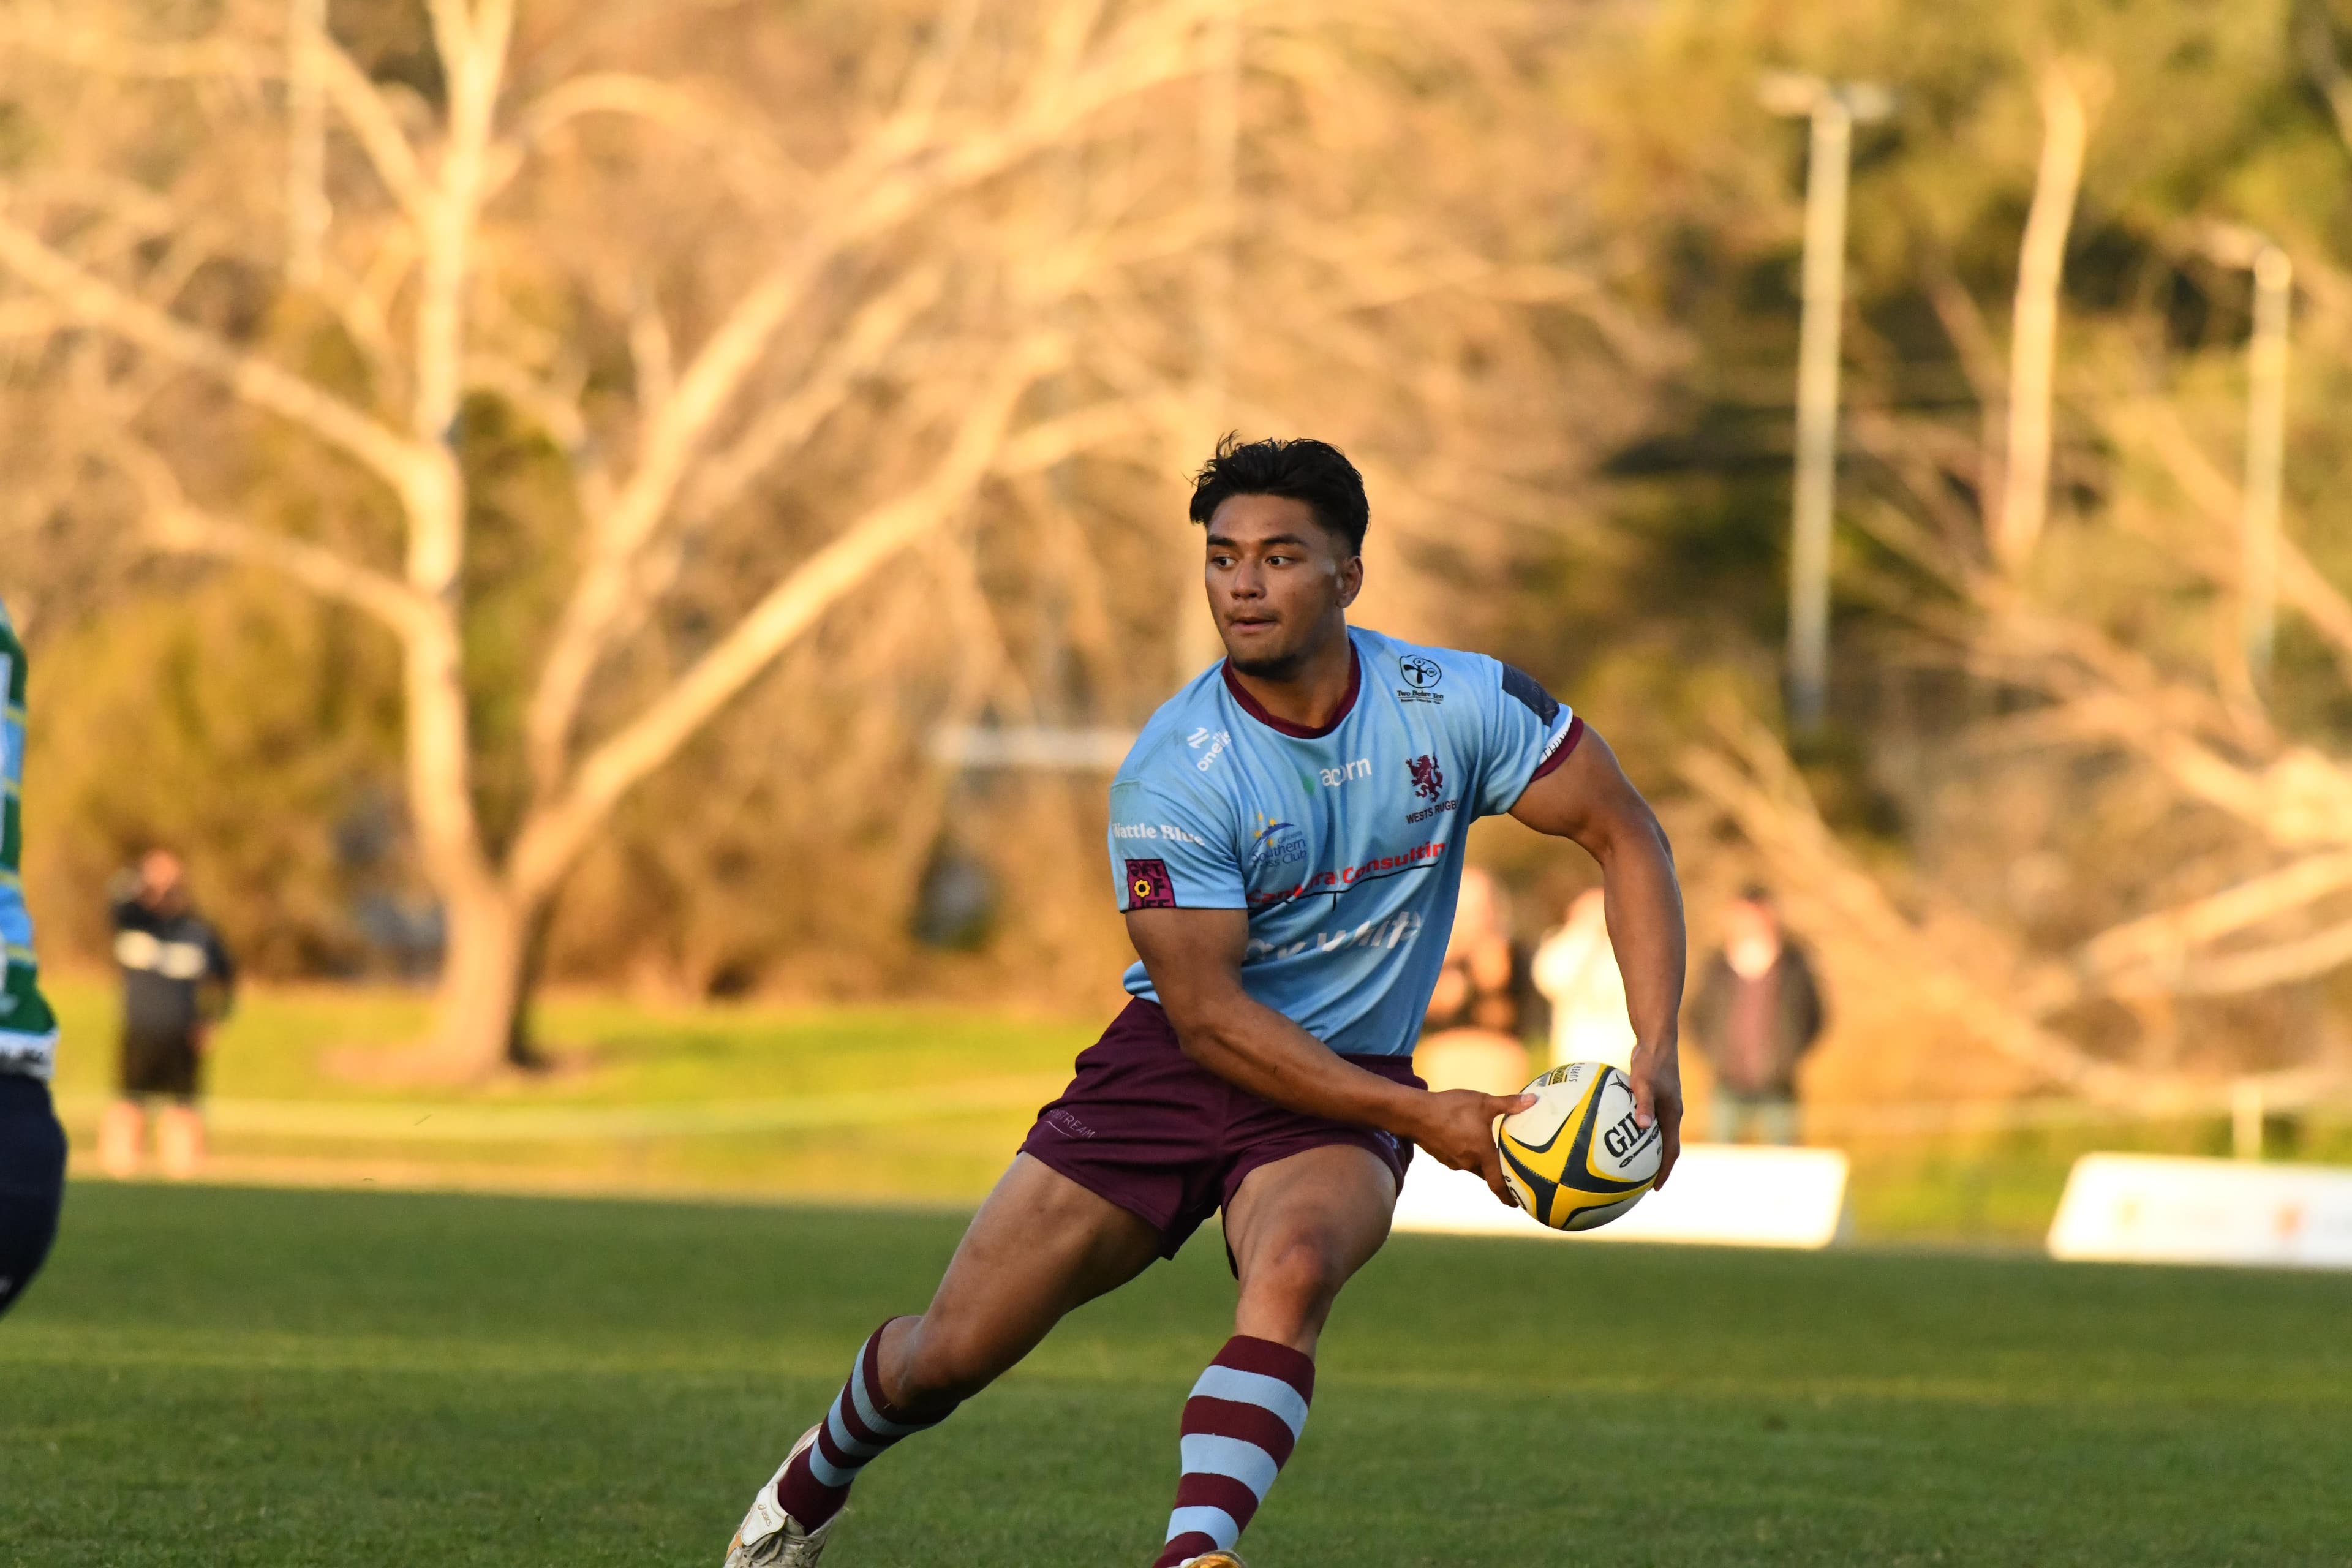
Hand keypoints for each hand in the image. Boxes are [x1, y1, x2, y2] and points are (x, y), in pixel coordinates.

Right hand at [1411, 1088, 1536, 1207]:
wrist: (1415, 1114)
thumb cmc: (1450, 1108)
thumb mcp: (1483, 1102)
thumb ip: (1509, 1103)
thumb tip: (1534, 1100)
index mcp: (1482, 1153)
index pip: (1499, 1182)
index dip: (1509, 1195)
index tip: (1518, 1203)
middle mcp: (1469, 1163)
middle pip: (1487, 1174)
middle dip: (1497, 1175)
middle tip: (1510, 1174)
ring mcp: (1453, 1162)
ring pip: (1473, 1166)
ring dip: (1480, 1162)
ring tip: (1487, 1152)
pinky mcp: (1442, 1157)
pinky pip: (1459, 1159)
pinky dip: (1465, 1154)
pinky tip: (1464, 1140)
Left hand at [1628, 1036, 1683, 1189]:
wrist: (1657, 1038)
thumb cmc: (1651, 1059)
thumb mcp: (1644, 1082)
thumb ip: (1644, 1103)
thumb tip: (1642, 1127)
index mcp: (1673, 1114)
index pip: (1671, 1150)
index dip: (1664, 1170)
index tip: (1655, 1187)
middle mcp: (1670, 1112)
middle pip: (1665, 1147)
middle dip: (1656, 1166)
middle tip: (1640, 1183)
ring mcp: (1662, 1104)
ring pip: (1655, 1134)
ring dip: (1646, 1150)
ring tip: (1629, 1164)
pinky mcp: (1653, 1095)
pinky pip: (1645, 1119)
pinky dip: (1636, 1131)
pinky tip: (1616, 1131)